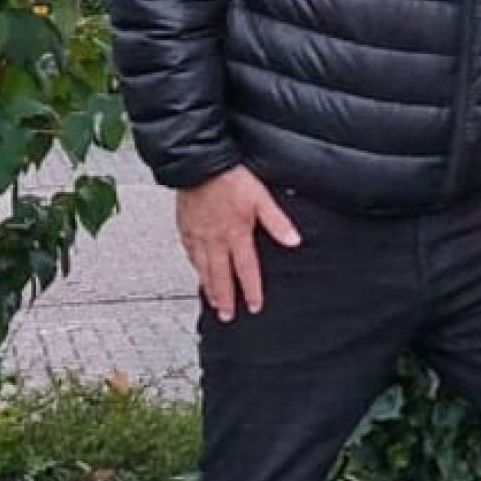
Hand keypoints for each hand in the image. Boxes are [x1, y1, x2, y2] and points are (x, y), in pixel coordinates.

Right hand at [176, 165, 299, 320]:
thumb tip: (294, 241)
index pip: (246, 270)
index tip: (254, 306)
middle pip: (221, 276)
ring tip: (214, 302)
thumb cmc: (230, 178)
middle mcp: (215, 240)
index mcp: (236, 235)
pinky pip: (190, 254)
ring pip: (203, 269)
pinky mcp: (185, 227)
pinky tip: (197, 272)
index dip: (251, 290)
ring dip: (209, 288)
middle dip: (225, 299)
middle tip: (228, 316)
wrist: (198, 164)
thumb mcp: (261, 198)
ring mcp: (198, 235)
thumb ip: (277, 222)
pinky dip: (195, 267)